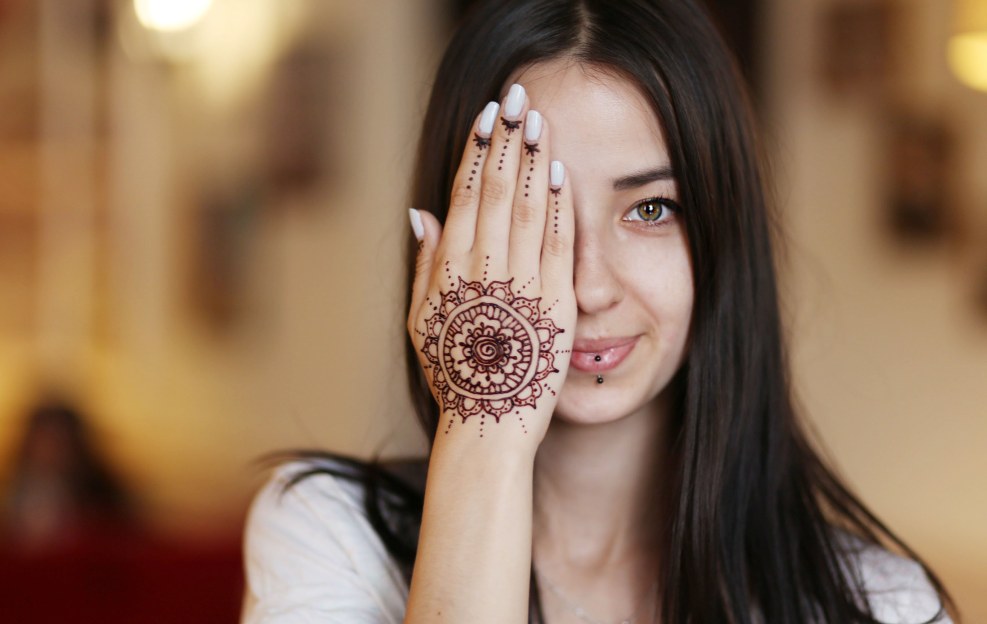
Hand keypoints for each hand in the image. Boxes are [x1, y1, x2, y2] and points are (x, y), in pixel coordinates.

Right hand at [407, 84, 575, 449]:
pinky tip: (561, 171)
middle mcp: (483, 267)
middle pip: (497, 189)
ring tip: (540, 119)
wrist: (487, 427)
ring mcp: (521, 282)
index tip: (487, 116)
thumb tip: (418, 210)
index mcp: (448, 268)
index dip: (477, 151)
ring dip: (534, 158)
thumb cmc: (453, 377)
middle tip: (517, 96)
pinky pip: (558, 242)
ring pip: (528, 206)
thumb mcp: (421, 320)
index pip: (465, 194)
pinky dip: (559, 205)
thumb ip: (423, 261)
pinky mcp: (556, 301)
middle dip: (507, 139)